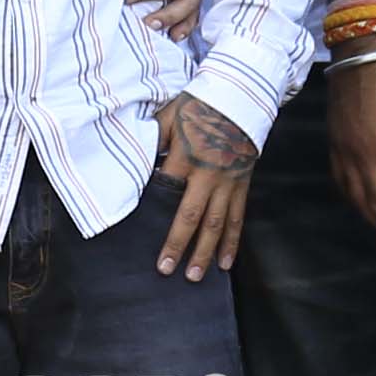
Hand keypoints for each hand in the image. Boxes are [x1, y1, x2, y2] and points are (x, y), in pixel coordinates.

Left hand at [153, 98, 259, 280]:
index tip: (140, 232)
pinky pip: (238, 218)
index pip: (166, 189)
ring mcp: (228, 183)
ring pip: (217, 224)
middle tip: (167, 271)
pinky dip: (232, 242)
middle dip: (178, 245)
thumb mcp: (169, 117)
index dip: (154, 210)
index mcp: (186, 157)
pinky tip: (227, 263)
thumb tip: (133, 161)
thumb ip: (151, 139)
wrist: (240, 98)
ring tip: (195, 276)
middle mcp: (209, 174)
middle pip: (192, 216)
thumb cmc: (199, 107)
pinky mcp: (242, 186)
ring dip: (206, 252)